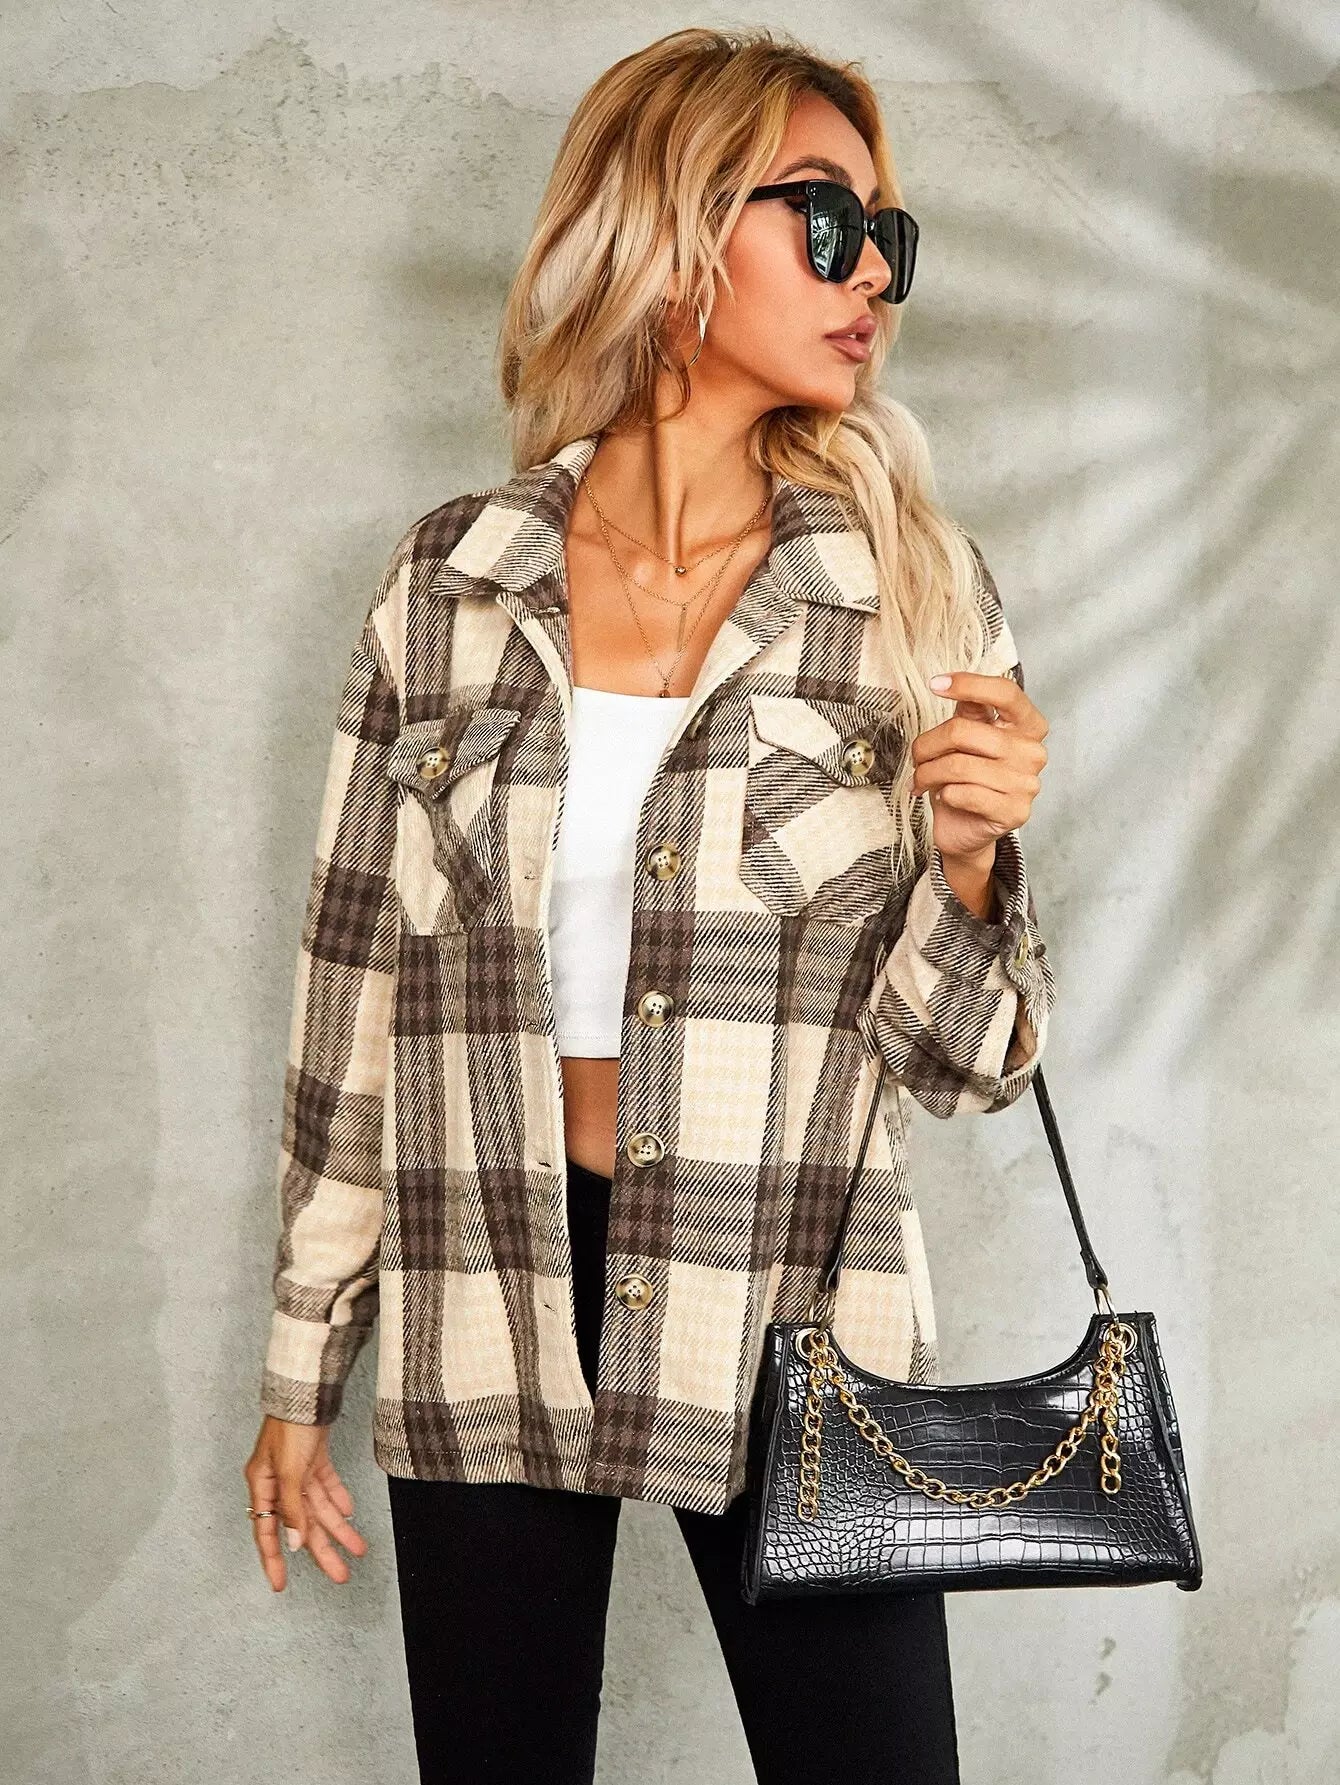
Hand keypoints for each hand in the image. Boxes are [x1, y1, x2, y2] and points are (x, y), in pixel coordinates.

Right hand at [243, 1417, 368, 1591]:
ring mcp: (297, 1471)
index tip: (280, 1586)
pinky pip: (327, 1486)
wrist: (306, 1392)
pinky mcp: (314, 1458)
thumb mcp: (288, 1471)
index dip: (274, 1560)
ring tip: (358, 1549)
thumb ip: (292, 1508)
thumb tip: (296, 1543)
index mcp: (263, 1487)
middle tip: (340, 1576)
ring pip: (319, 1508)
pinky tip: (349, 1514)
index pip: (267, 1532)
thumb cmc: (289, 1427)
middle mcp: (278, 1483)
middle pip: (302, 1525)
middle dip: (322, 1551)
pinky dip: (338, 1499)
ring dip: (338, 1528)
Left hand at [912, 671, 1048, 867]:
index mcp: (1027, 726)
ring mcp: (1027, 783)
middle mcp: (1032, 751)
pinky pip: (964, 793)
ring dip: (928, 773)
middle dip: (927, 744)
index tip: (936, 684)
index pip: (1005, 693)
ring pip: (958, 765)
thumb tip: (950, 683)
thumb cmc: (966, 781)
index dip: (968, 684)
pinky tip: (945, 796)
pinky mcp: (1014, 811)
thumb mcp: (966, 740)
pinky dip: (944, 794)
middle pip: (964, 730)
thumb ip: (968, 712)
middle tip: (917, 758)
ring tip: (923, 779)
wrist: (966, 829)